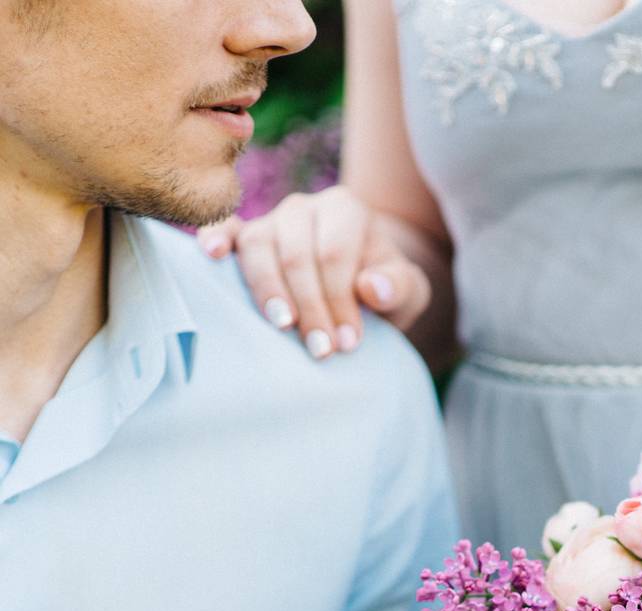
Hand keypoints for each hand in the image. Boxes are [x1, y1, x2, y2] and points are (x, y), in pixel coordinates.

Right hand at [198, 186, 431, 357]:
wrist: (361, 288)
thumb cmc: (383, 290)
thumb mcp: (407, 291)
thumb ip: (400, 286)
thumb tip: (373, 288)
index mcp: (345, 210)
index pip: (335, 253)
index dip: (339, 299)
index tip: (348, 344)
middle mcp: (304, 207)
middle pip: (297, 253)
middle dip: (309, 306)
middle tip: (321, 351)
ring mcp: (271, 221)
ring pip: (258, 245)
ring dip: (268, 290)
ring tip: (281, 326)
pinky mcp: (245, 238)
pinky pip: (226, 230)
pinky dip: (216, 238)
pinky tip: (212, 256)